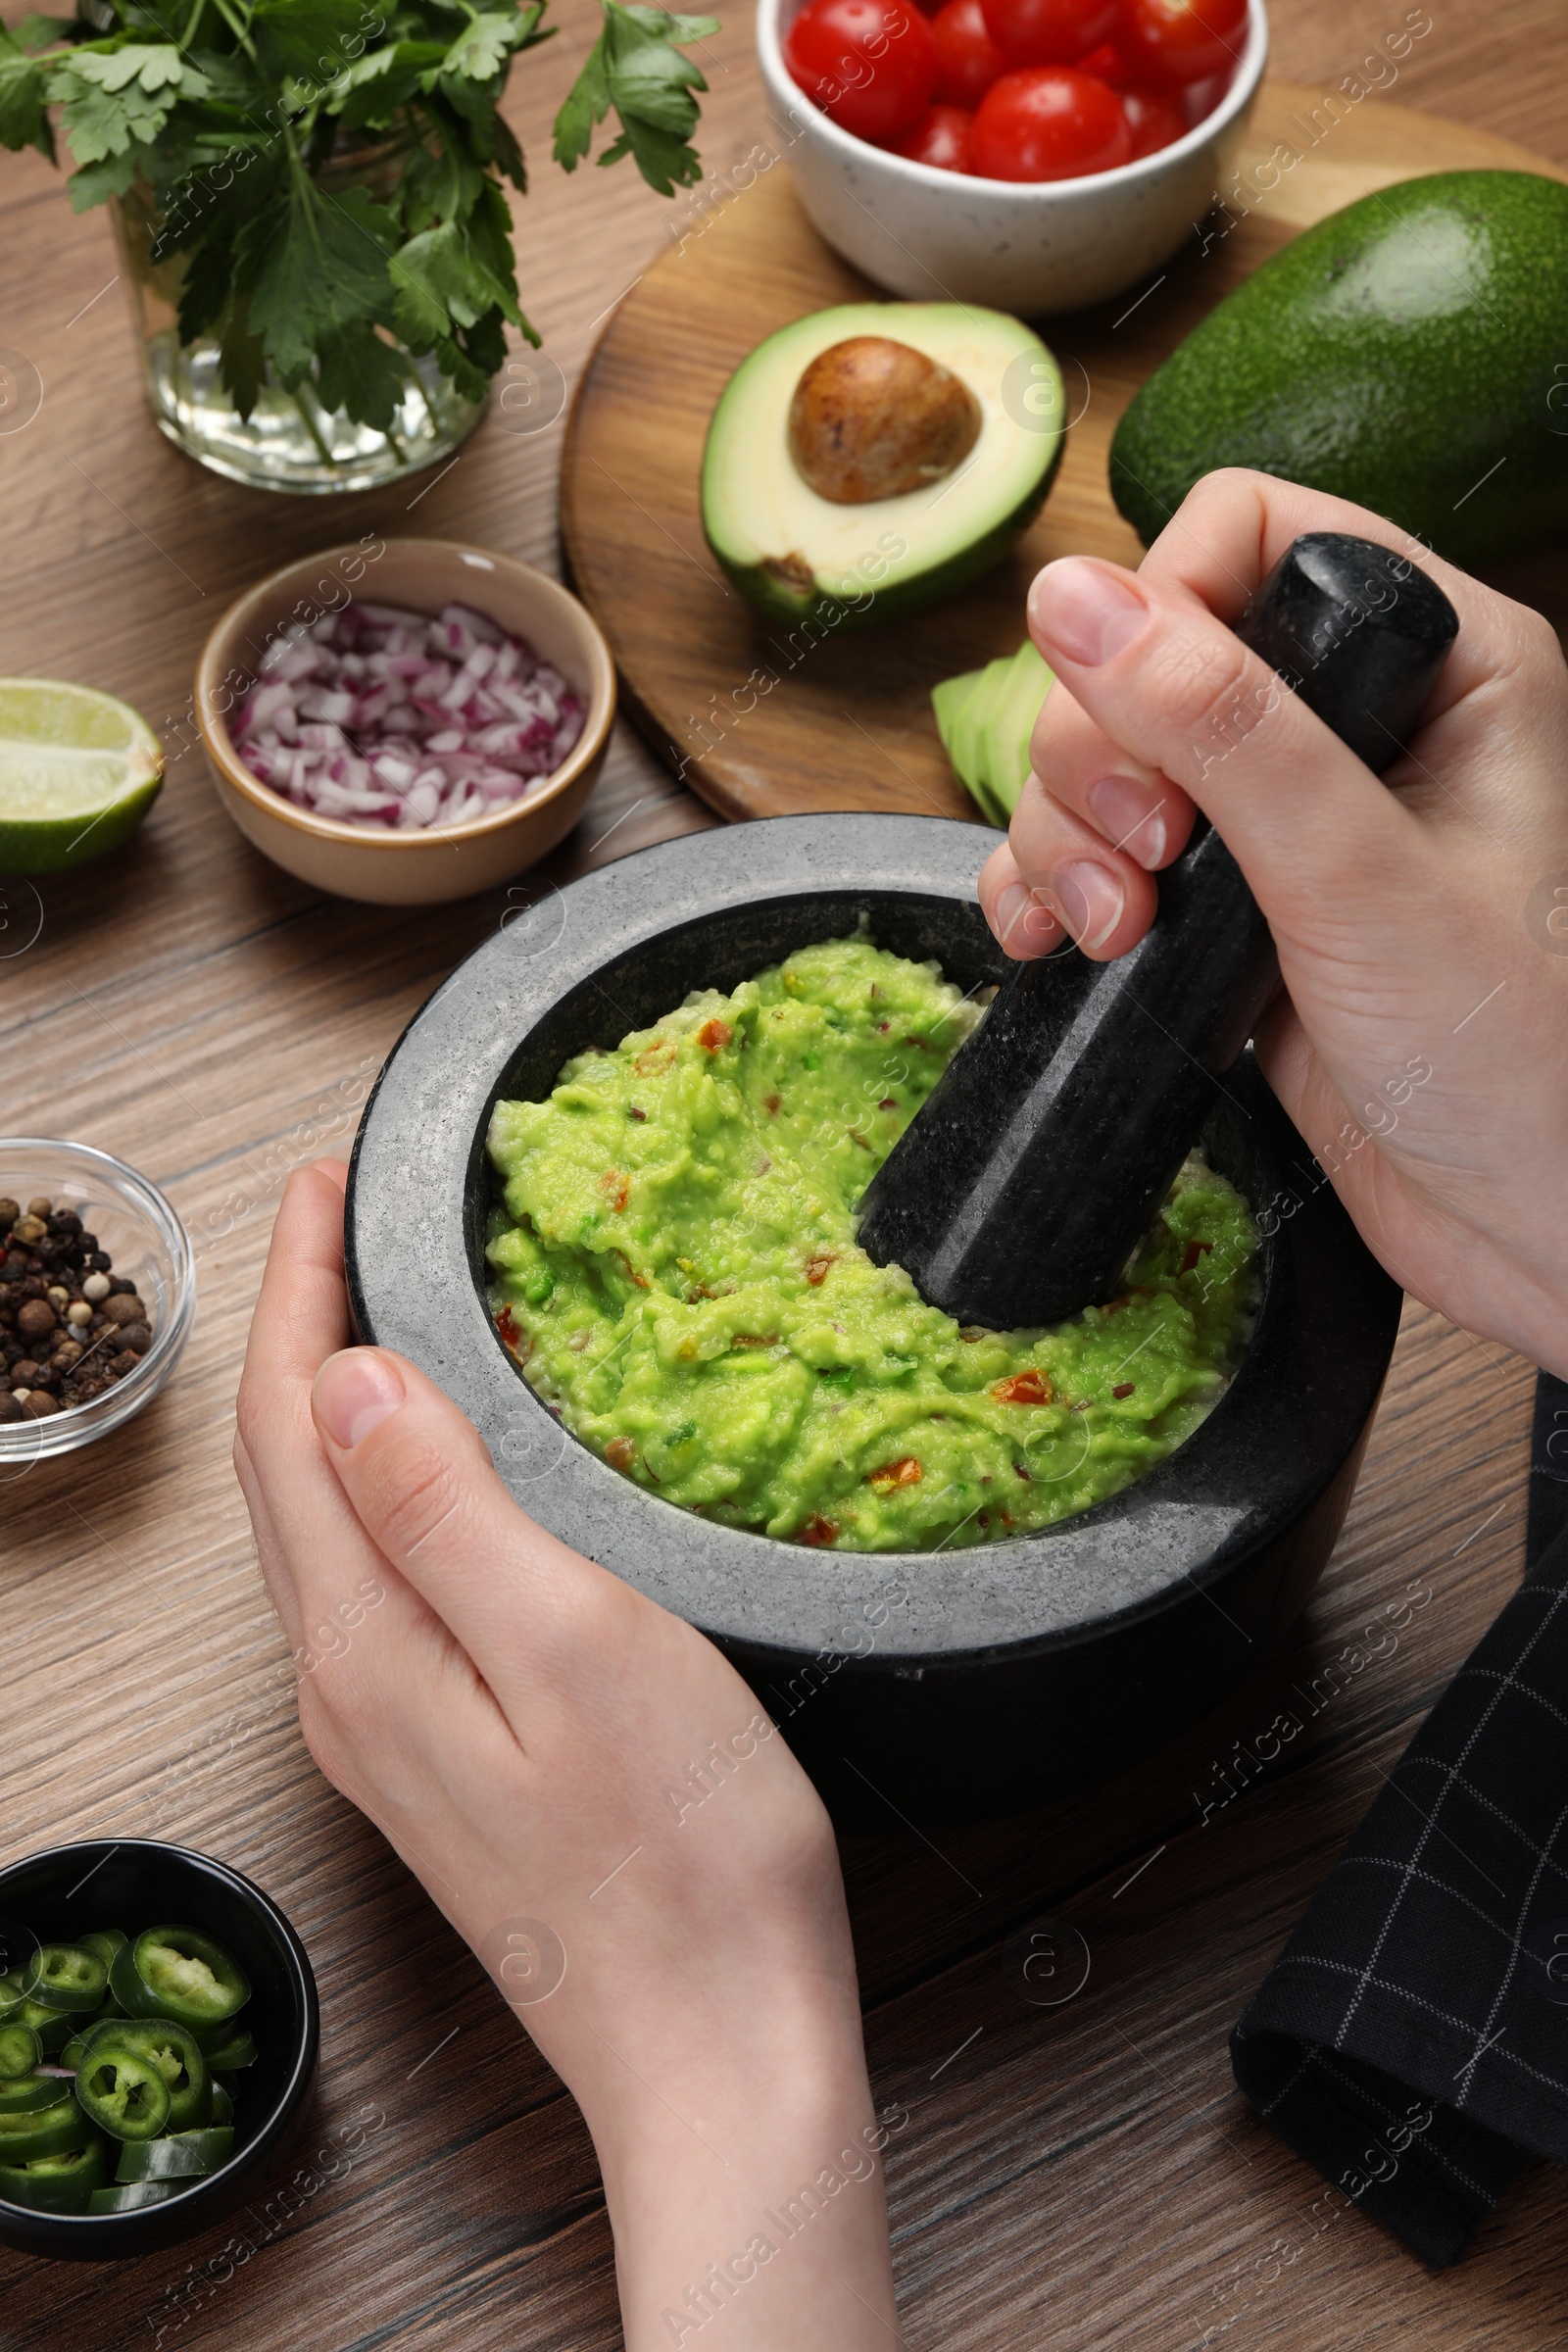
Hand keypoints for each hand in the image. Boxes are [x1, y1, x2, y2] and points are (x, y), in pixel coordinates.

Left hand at [234, 1160, 899, 2350]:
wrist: (718, 2053)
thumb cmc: (681, 1863)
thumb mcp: (577, 1645)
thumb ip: (449, 1509)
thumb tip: (348, 1381)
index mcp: (369, 1648)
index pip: (291, 1430)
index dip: (300, 1291)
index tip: (324, 1184)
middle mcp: (350, 1694)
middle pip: (284, 1478)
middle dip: (299, 1331)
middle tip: (335, 1223)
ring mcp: (390, 1739)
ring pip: (321, 1534)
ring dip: (330, 1409)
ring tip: (365, 1315)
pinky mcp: (443, 1767)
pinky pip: (372, 1588)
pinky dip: (377, 1492)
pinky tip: (426, 1476)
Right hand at [977, 468, 1567, 1378]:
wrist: (1538, 1235)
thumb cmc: (1518, 1063)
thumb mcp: (1357, 878)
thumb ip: (1222, 728)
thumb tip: (1073, 596)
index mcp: (1439, 659)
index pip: (1247, 534)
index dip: (1162, 617)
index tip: (1148, 742)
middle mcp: (1355, 723)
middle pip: (1146, 649)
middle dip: (1099, 756)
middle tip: (1142, 862)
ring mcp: (1285, 821)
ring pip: (1104, 755)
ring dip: (1066, 836)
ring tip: (1111, 932)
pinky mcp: (1231, 910)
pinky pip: (1096, 852)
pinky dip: (1051, 887)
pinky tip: (1054, 942)